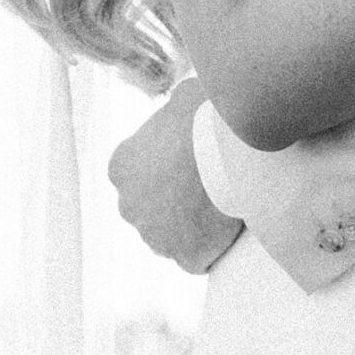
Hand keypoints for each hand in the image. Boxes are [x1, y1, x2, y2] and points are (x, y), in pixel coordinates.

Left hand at [108, 75, 242, 273]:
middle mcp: (129, 205)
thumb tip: (185, 102)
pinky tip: (229, 229)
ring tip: (225, 203)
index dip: (168, 168)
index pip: (139, 175)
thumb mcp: (184, 96)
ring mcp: (155, 236)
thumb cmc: (206, 114)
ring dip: (192, 225)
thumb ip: (176, 108)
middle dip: (175, 200)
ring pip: (172, 235)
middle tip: (211, 181)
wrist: (233, 148)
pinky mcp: (185, 256)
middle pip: (153, 208)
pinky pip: (197, 257)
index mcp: (121, 166)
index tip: (193, 161)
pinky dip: (211, 248)